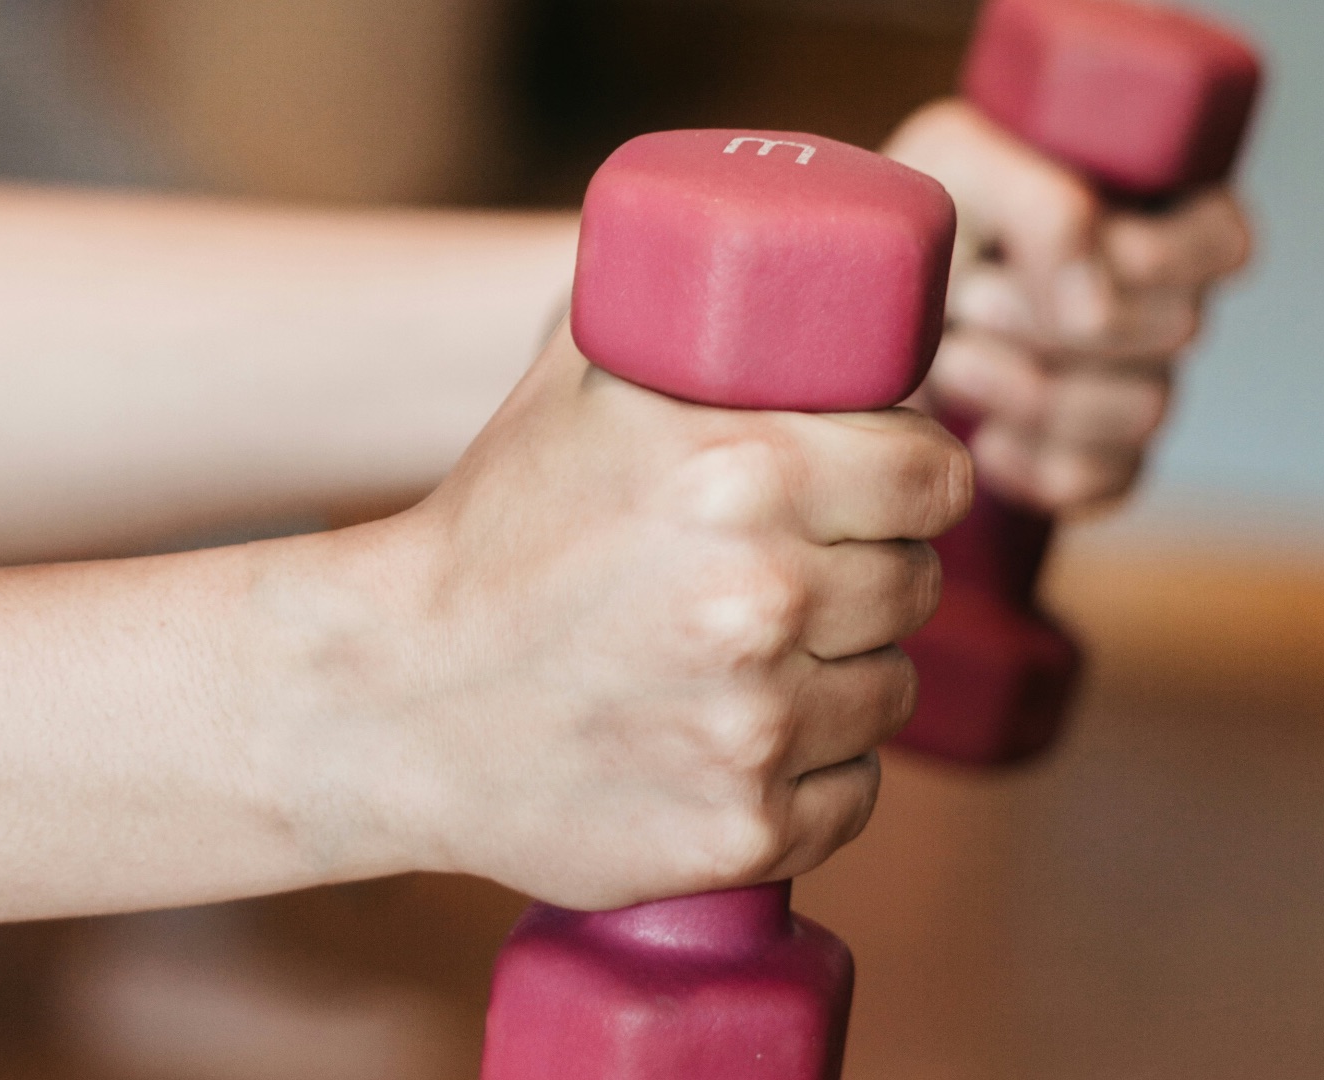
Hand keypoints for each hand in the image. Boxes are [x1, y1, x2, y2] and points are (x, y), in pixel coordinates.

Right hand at [367, 327, 969, 908]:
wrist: (387, 697)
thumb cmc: (489, 531)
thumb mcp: (578, 385)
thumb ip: (688, 314)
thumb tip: (787, 263)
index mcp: (744, 475)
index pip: (936, 476)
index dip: (912, 481)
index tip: (880, 493)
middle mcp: (764, 602)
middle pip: (916, 584)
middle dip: (868, 574)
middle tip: (793, 577)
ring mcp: (756, 729)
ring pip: (888, 693)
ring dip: (842, 674)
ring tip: (750, 661)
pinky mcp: (742, 830)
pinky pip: (853, 794)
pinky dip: (813, 774)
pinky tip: (736, 741)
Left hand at [885, 99, 1252, 511]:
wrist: (843, 318)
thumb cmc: (913, 223)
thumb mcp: (956, 163)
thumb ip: (1041, 206)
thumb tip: (1097, 308)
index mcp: (1154, 214)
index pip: (1223, 245)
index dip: (1150, 254)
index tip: (1051, 247)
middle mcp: (1160, 305)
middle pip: (1177, 328)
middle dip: (1053, 317)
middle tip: (969, 300)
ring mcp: (1132, 388)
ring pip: (1144, 410)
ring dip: (1028, 386)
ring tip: (951, 359)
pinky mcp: (1092, 462)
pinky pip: (1098, 482)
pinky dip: (1026, 463)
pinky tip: (976, 434)